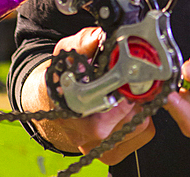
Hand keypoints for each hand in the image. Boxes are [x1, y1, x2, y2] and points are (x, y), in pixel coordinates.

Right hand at [23, 27, 154, 164]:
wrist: (47, 106)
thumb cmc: (58, 79)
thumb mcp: (66, 53)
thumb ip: (84, 42)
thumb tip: (101, 34)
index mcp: (76, 112)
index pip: (113, 104)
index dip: (125, 86)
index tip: (128, 73)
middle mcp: (88, 137)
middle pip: (132, 114)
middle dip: (133, 92)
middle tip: (126, 79)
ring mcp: (100, 149)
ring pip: (141, 125)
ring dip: (137, 105)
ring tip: (123, 92)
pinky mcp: (112, 155)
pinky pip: (143, 134)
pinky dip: (141, 119)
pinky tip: (125, 108)